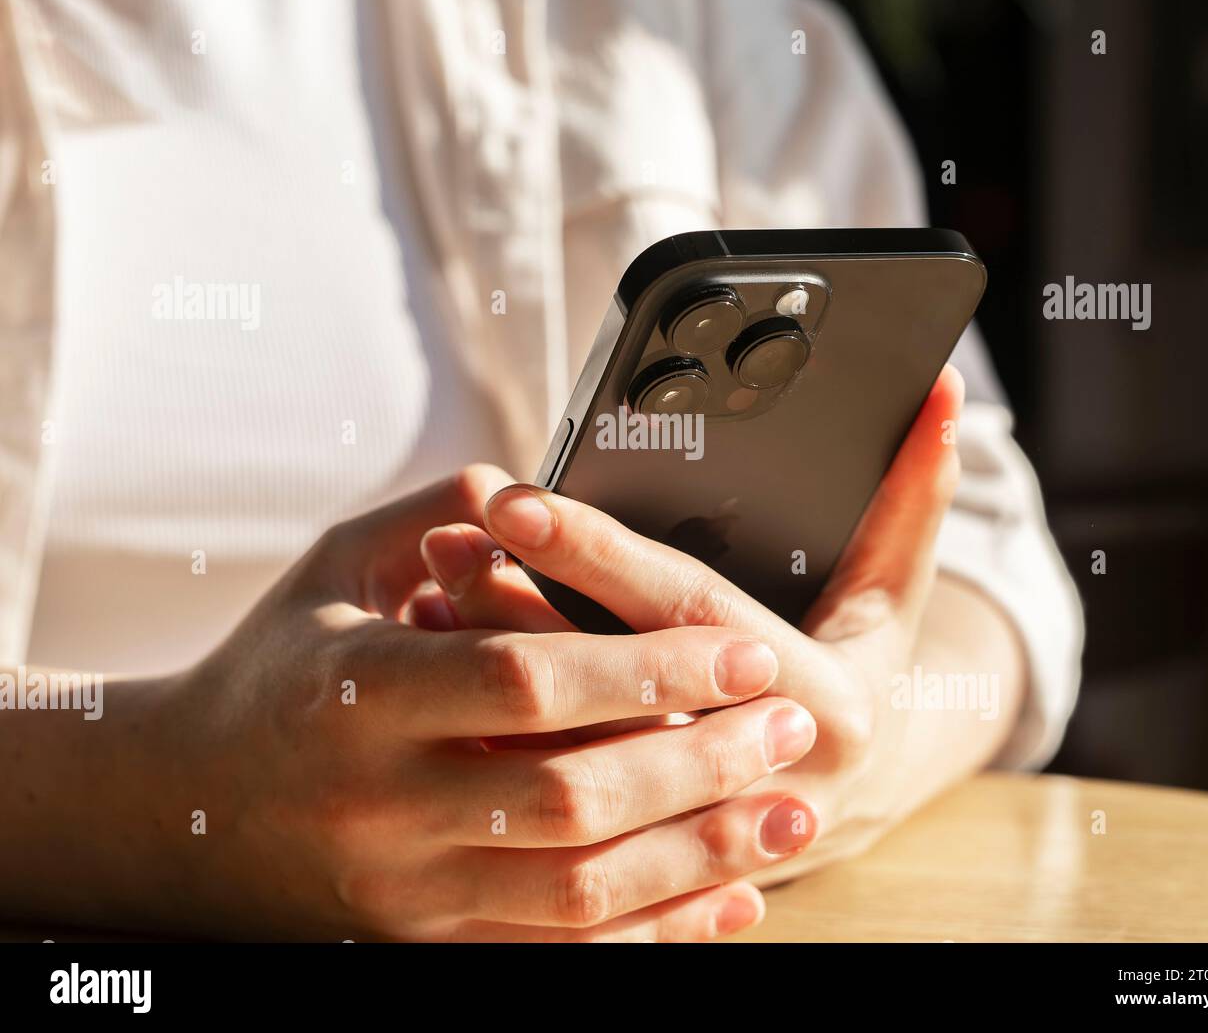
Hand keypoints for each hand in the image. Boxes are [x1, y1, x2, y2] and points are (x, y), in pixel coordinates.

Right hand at [155, 465, 819, 938]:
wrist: (184, 813)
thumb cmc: (274, 669)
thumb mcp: (331, 570)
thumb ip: (431, 514)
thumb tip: (528, 487)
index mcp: (357, 697)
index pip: (528, 683)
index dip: (647, 668)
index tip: (742, 652)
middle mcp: (380, 807)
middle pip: (572, 796)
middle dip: (701, 764)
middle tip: (790, 727)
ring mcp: (404, 893)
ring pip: (580, 892)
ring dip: (701, 855)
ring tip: (791, 816)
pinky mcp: (425, 944)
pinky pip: (558, 952)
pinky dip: (655, 932)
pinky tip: (727, 899)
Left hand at [420, 368, 1022, 883]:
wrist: (850, 793)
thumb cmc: (867, 671)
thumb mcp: (896, 590)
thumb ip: (913, 493)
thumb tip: (944, 392)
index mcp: (818, 700)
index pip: (688, 614)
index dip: (596, 551)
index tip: (514, 498)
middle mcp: (751, 768)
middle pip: (612, 683)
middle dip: (517, 606)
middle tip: (447, 539)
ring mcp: (691, 817)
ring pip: (567, 745)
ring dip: (487, 666)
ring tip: (423, 591)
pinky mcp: (642, 839)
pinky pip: (550, 792)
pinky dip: (488, 725)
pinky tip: (437, 667)